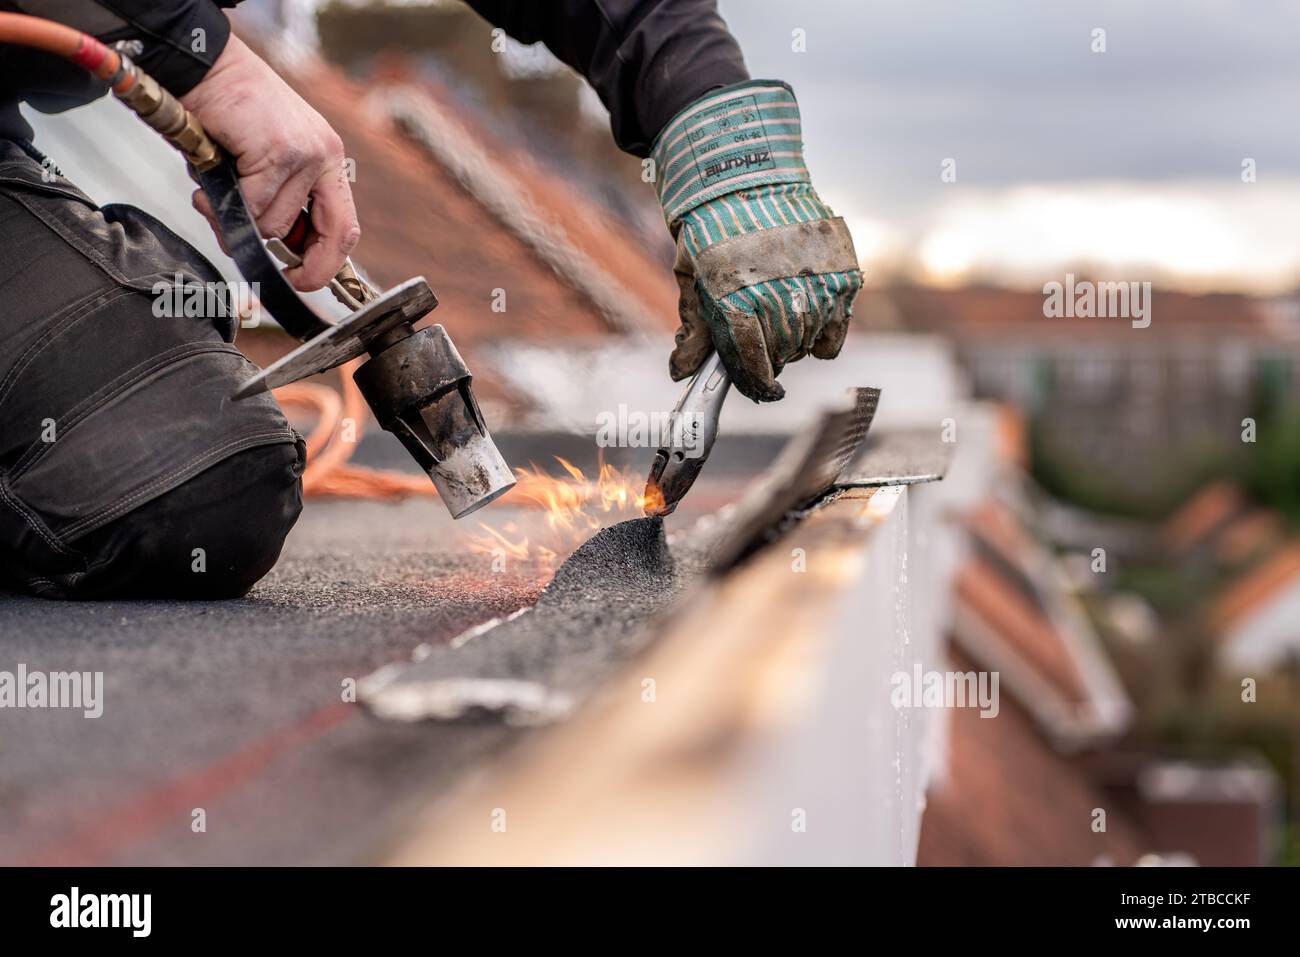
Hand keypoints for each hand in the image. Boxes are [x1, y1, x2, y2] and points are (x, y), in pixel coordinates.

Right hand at [181, 35, 358, 291]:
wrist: (203, 67)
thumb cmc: (226, 115)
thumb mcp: (264, 162)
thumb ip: (276, 201)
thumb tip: (271, 249)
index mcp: (327, 161)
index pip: (345, 227)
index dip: (327, 263)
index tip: (303, 281)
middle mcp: (325, 157)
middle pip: (326, 235)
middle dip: (294, 260)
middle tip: (260, 260)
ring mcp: (307, 155)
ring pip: (273, 224)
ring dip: (235, 217)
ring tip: (218, 185)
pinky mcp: (281, 152)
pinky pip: (251, 206)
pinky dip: (222, 202)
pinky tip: (211, 174)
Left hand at [653, 81, 862, 401]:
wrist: (749, 174)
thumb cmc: (712, 229)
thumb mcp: (693, 277)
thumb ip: (694, 329)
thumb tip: (681, 373)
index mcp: (737, 299)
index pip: (754, 363)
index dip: (757, 385)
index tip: (762, 390)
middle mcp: (781, 294)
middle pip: (781, 355)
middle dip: (770, 358)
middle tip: (760, 341)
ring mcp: (816, 283)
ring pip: (808, 343)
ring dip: (794, 343)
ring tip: (779, 317)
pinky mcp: (843, 273)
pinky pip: (837, 328)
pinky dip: (825, 332)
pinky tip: (808, 316)